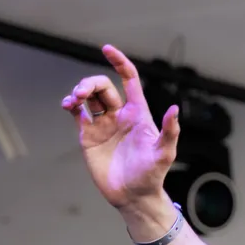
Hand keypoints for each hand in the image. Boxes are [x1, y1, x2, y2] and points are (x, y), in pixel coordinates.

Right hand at [61, 44, 179, 209]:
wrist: (133, 196)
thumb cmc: (152, 175)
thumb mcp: (164, 153)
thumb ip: (170, 131)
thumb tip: (175, 108)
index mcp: (138, 113)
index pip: (129, 80)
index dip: (120, 62)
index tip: (107, 49)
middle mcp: (120, 115)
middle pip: (103, 86)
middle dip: (90, 83)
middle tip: (81, 94)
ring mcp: (103, 124)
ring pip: (88, 97)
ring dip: (79, 91)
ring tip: (74, 100)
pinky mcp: (89, 136)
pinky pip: (78, 113)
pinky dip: (70, 105)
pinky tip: (68, 106)